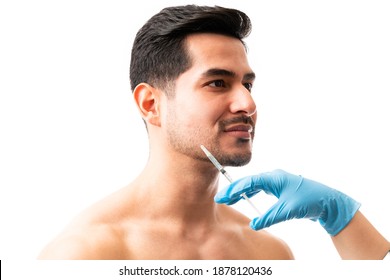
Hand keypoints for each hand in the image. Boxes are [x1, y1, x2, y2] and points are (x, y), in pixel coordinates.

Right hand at [214, 169, 360, 234]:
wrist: (328, 201)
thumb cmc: (310, 201)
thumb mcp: (288, 210)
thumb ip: (270, 217)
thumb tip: (254, 225)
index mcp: (274, 178)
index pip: (249, 182)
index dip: (234, 189)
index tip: (223, 197)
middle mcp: (274, 178)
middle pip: (249, 182)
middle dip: (234, 190)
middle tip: (221, 198)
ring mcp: (277, 182)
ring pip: (254, 185)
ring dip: (242, 192)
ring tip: (229, 199)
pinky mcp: (280, 188)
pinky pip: (261, 189)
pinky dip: (251, 194)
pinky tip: (245, 198)